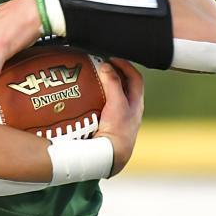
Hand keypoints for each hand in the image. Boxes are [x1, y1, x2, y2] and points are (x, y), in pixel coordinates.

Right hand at [94, 58, 143, 175]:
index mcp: (136, 104)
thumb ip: (113, 83)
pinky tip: (79, 100)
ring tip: (87, 80)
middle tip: (98, 66)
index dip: (126, 65)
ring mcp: (116, 119)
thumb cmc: (118, 132)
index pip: (135, 78)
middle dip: (111, 74)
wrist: (110, 157)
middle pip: (122, 86)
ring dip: (100, 88)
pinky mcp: (104, 126)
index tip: (112, 58)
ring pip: (110, 98)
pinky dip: (90, 102)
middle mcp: (128, 110)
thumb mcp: (118, 103)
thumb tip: (106, 65)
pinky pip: (97, 109)